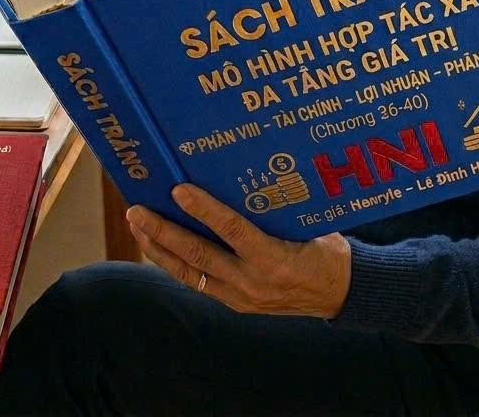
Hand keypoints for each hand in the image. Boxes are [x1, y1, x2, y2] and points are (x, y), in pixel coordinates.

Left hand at [126, 184, 350, 318]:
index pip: (232, 230)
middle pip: (199, 254)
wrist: (340, 294)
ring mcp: (241, 297)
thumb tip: (242, 173)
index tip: (179, 190)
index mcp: (275, 258)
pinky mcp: (236, 304)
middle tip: (138, 209)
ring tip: (138, 226)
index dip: (204, 209)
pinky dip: (175, 264)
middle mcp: (253, 282)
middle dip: (164, 231)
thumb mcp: (307, 224)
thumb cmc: (326, 249)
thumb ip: (276, 207)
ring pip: (190, 272)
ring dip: (160, 248)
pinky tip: (159, 247)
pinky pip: (198, 282)